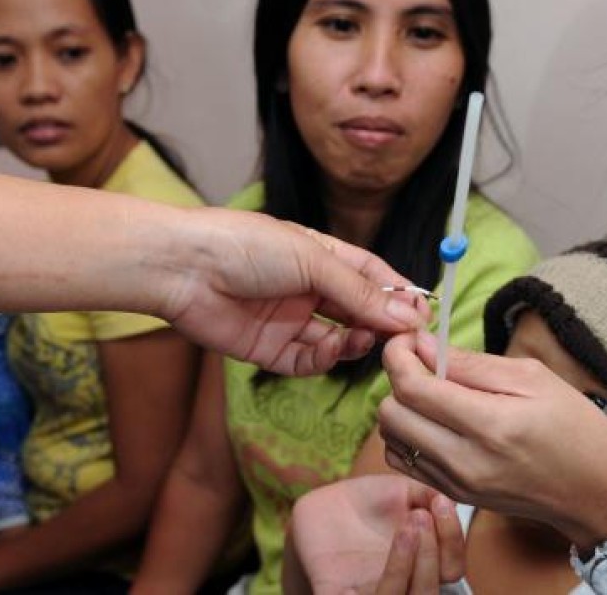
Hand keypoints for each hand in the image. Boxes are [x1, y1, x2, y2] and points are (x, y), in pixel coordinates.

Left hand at [158, 209, 428, 375]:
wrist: (183, 268)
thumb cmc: (246, 245)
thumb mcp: (313, 261)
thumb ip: (359, 292)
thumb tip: (407, 314)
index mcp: (322, 257)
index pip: (372, 277)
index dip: (398, 295)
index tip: (423, 314)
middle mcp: (309, 289)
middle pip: (358, 311)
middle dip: (381, 323)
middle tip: (403, 337)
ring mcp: (290, 319)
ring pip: (337, 339)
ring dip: (356, 341)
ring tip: (364, 339)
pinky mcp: (269, 348)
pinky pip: (307, 360)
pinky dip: (326, 359)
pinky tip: (334, 349)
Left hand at [283, 474, 463, 594]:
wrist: (326, 503)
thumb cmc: (372, 499)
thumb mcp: (405, 490)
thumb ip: (428, 494)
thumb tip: (450, 498)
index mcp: (422, 561)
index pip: (451, 566)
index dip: (452, 539)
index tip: (442, 503)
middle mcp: (401, 582)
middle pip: (430, 590)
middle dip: (433, 551)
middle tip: (420, 516)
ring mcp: (368, 589)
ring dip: (405, 564)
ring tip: (405, 526)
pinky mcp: (335, 591)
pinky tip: (358, 577)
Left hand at [378, 332, 606, 550]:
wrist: (595, 494)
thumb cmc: (575, 429)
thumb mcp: (534, 379)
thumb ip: (472, 364)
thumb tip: (424, 346)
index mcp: (489, 425)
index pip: (412, 388)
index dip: (398, 356)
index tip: (408, 339)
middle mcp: (464, 461)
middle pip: (391, 414)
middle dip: (397, 379)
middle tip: (423, 362)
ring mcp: (456, 484)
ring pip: (391, 439)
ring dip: (401, 408)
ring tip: (432, 391)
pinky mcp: (454, 495)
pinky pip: (405, 461)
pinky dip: (408, 434)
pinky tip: (435, 419)